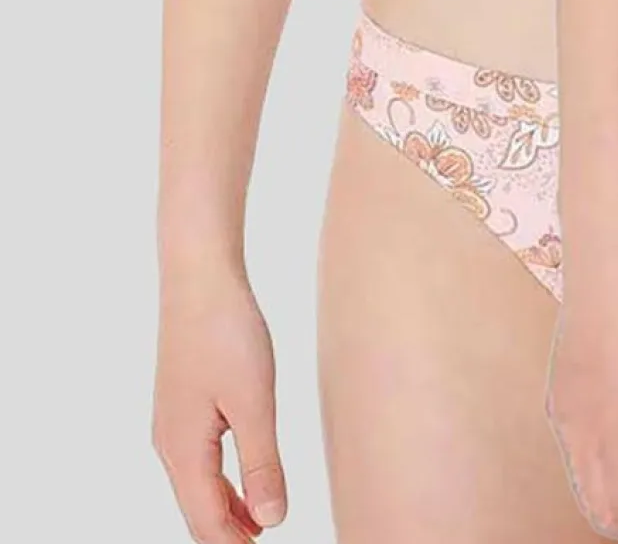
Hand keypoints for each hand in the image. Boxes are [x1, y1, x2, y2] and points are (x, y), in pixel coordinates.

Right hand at [152, 262, 286, 540]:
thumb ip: (262, 463)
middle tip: (267, 541)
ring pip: (197, 486)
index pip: (206, 522)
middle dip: (230, 534)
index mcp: (183, 451)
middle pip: (197, 510)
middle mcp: (169, 445)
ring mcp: (172, 424)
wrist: (199, 276)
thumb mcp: (255, 401)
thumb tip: (271, 520)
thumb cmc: (226, 332)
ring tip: (262, 523)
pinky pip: (197, 461)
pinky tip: (245, 477)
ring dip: (227, 510)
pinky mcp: (181, 405)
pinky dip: (221, 481)